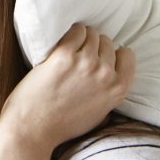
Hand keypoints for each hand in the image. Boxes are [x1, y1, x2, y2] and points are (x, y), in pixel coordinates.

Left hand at [0, 23, 135, 151]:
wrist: (33, 128)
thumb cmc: (63, 124)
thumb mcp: (100, 112)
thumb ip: (109, 90)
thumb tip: (111, 69)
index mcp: (118, 89)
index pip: (126, 55)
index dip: (112, 54)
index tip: (100, 57)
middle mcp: (105, 74)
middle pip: (107, 42)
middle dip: (94, 47)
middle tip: (78, 58)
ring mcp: (86, 63)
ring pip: (91, 33)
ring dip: (80, 38)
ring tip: (68, 52)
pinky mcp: (64, 55)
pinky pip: (75, 31)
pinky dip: (69, 34)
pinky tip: (60, 44)